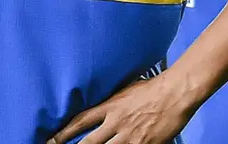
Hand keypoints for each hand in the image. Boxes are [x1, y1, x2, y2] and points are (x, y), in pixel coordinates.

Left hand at [49, 73, 197, 143]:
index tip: (52, 140)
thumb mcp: (125, 90)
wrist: (175, 94)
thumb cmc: (153, 88)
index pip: (80, 121)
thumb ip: (112, 100)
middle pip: (88, 142)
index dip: (64, 132)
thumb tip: (100, 105)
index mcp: (110, 107)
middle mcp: (116, 123)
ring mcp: (130, 137)